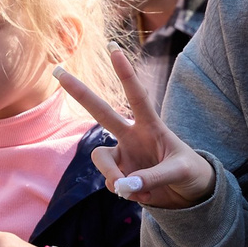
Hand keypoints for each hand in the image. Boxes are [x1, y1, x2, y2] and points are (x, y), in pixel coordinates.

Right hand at [56, 48, 216, 208]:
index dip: (126, 75)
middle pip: (100, 112)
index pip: (137, 97)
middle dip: (80, 92)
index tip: (115, 50)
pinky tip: (143, 195)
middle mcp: (131, 137)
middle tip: (58, 71)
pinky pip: (111, 183)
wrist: (189, 195)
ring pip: (101, 159)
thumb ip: (152, 177)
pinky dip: (125, 192)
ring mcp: (123, 155)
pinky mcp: (119, 176)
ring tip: (131, 191)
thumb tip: (123, 186)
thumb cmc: (189, 173)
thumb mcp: (179, 172)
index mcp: (150, 126)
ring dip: (113, 176)